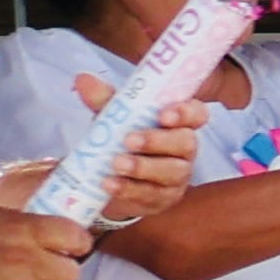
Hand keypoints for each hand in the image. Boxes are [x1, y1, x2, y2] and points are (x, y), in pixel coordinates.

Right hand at [0, 168, 98, 279]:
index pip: (76, 238)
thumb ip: (29, 224)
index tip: (72, 244)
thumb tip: (56, 231)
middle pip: (71, 273)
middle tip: (45, 264)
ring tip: (18, 278)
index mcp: (26, 231)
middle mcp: (27, 260)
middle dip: (61, 268)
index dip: (77, 242)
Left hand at [94, 97, 211, 220]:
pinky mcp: (162, 199)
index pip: (197, 114)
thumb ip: (103, 99)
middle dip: (158, 141)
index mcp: (178, 123)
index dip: (186, 113)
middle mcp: (184, 150)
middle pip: (186, 143)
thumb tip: (83, 79)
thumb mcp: (113, 117)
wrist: (110, 179)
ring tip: (116, 163)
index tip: (164, 114)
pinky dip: (129, 189)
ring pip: (171, 171)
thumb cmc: (121, 140)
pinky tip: (109, 184)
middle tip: (129, 139)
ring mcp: (176, 177)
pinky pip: (151, 195)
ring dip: (143, 167)